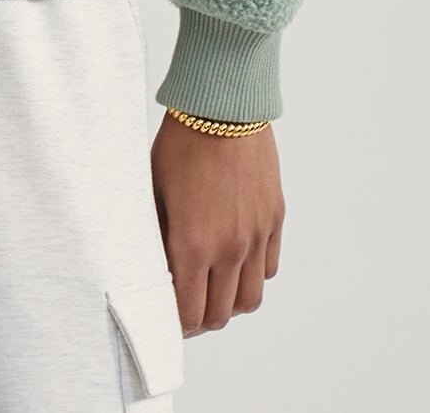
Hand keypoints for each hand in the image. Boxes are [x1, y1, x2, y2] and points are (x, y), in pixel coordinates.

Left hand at [150, 109, 283, 334]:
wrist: (223, 106)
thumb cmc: (180, 143)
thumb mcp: (154, 191)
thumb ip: (157, 237)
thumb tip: (157, 269)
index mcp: (192, 243)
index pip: (188, 313)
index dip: (176, 324)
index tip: (167, 318)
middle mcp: (229, 247)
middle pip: (220, 315)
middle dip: (201, 319)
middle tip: (187, 309)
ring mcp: (256, 235)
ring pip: (249, 299)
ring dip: (229, 303)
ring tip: (212, 289)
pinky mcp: (275, 219)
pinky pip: (269, 268)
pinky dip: (253, 275)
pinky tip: (235, 261)